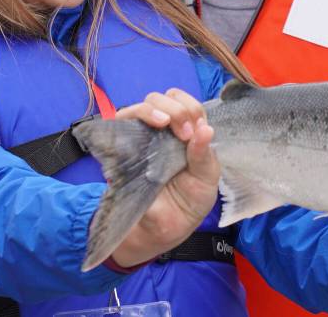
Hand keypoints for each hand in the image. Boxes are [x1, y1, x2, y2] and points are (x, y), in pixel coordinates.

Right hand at [109, 89, 219, 267]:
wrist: (163, 230)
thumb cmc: (188, 202)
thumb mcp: (206, 180)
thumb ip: (204, 154)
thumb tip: (205, 128)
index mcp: (186, 134)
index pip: (187, 103)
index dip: (192, 108)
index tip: (196, 130)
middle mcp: (163, 132)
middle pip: (164, 98)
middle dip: (177, 108)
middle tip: (184, 132)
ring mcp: (142, 137)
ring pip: (143, 104)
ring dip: (156, 108)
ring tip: (166, 123)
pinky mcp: (123, 148)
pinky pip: (121, 121)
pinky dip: (136, 116)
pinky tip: (152, 125)